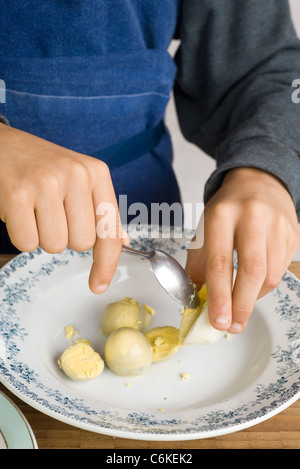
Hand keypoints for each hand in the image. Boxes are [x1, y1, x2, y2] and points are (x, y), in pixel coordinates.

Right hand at [0, 123, 126, 293]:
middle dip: (64, 237)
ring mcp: (46, 182)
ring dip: (42, 236)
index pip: (109, 230)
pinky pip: (27, 243)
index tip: (99, 284)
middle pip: (81, 243)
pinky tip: (18, 211)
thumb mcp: (79, 179)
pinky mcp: (17, 193)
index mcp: (96, 173)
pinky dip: (21, 235)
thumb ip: (99, 210)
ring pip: (54, 245)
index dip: (107, 263)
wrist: (2, 145)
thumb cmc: (42, 166)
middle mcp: (76, 174)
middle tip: (51, 212)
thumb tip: (121, 240)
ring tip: (34, 209)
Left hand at [185, 167, 299, 333]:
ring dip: (253, 297)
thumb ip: (198, 265)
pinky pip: (280, 270)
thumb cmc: (226, 210)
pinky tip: (253, 284)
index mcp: (222, 214)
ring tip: (240, 302)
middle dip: (241, 305)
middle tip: (232, 327)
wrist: (257, 182)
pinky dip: (265, 285)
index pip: (220, 262)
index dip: (219, 296)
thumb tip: (196, 301)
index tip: (217, 321)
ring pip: (270, 275)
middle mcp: (252, 217)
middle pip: (252, 271)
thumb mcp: (204, 229)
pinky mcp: (293, 233)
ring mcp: (277, 224)